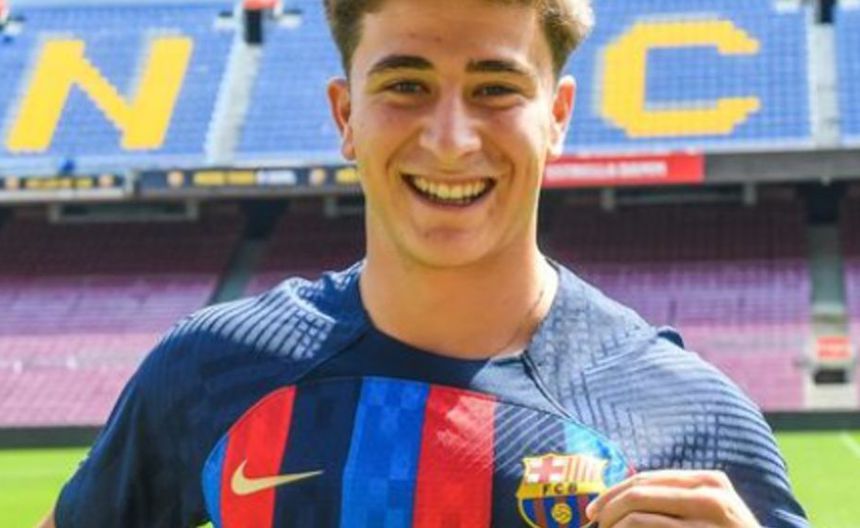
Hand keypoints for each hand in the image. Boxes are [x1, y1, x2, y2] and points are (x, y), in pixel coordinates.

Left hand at [585, 469, 759, 526]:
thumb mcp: (708, 514)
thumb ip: (674, 501)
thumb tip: (618, 501)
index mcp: (708, 481)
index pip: (646, 480)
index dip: (613, 493)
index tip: (593, 510)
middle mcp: (710, 494)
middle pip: (638, 493)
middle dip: (608, 509)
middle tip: (594, 525)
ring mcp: (708, 518)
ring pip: (639, 515)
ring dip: (615, 526)